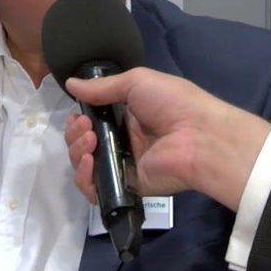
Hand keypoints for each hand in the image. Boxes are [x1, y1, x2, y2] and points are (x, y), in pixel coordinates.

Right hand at [64, 67, 270, 210]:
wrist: (199, 135)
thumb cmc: (173, 103)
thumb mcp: (137, 82)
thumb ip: (102, 87)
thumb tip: (70, 83)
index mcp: (129, 116)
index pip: (93, 120)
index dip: (79, 118)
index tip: (77, 113)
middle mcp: (125, 140)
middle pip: (84, 143)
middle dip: (75, 133)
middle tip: (84, 126)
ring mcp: (125, 165)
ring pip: (85, 165)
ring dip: (77, 151)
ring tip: (89, 140)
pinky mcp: (127, 186)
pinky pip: (96, 188)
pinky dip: (85, 177)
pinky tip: (88, 161)